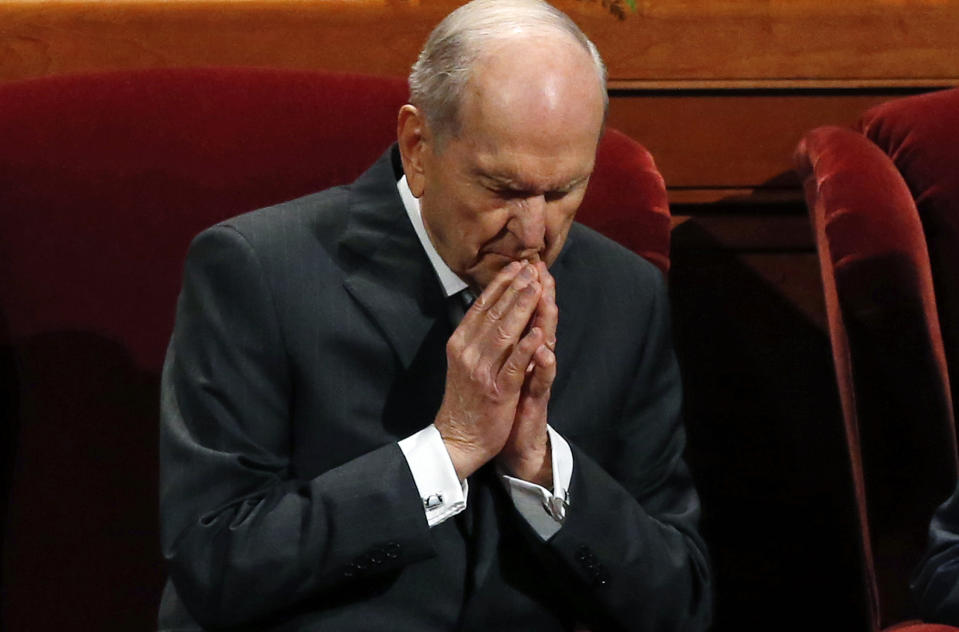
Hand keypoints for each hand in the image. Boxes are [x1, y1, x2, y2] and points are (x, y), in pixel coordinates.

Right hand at [435, 261, 547, 478]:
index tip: (517, 266)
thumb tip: (487, 306)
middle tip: (532, 267)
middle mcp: (469, 353)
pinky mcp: (498, 392)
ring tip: (537, 287)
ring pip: (504, 333)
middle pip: (494, 314)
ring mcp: (483, 372)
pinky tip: (539, 333)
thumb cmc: (464, 399)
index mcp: (460, 343)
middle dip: (515, 288)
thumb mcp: (462, 361)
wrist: (457, 439)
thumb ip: (474, 336)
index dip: (501, 284)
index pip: (481, 306)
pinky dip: (526, 348)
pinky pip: (514, 366)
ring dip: (522, 308)